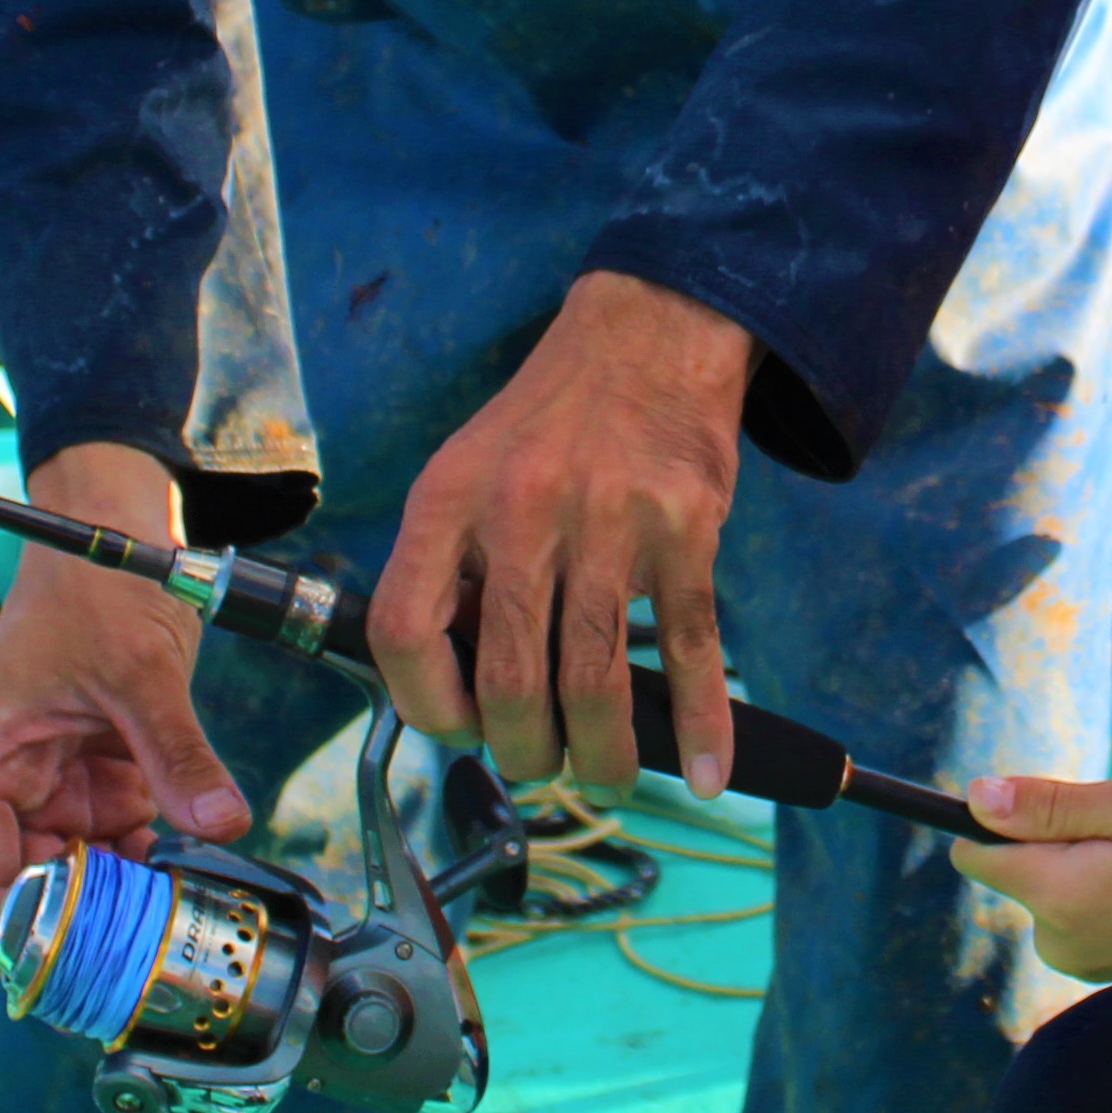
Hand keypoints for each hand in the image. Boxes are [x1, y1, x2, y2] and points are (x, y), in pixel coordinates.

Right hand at [0, 444, 248, 934]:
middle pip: (33, 887)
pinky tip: (186, 880)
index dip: (17, 933)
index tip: (72, 972)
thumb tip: (221, 824)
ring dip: (122, 899)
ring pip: (82, 871)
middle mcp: (11, 783)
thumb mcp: (139, 671)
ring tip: (173, 929)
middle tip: (144, 958)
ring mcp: (57, 783)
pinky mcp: (101, 774)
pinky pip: (121, 839)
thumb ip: (176, 753)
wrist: (117, 531)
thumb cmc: (94, 585)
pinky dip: (149, 863)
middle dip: (83, 924)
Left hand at [367, 269, 751, 795]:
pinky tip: (704, 770)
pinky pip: (690, 647)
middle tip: (539, 763)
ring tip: (604, 774)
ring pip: (594, 678)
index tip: (457, 730)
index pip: (406, 631)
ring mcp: (608, 520)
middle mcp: (522, 510)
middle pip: (508, 677)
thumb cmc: (550, 422)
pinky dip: (701, 722)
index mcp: (449, 498)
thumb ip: (451, 566)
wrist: (649, 338)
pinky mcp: (685, 529)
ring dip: (602, 753)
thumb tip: (458, 688)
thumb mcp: (468, 470)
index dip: (425, 704)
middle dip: (524, 750)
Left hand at [953, 771, 1111, 996]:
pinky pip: (1095, 906)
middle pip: (1023, 865)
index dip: (1002, 813)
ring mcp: (1090, 960)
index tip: (1063, 800)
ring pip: (1063, 883)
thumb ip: (1051, 805)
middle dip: (1068, 834)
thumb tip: (977, 798)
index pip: (976, 853)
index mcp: (1056, 898)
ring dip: (1102, 858)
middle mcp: (1060, 942)